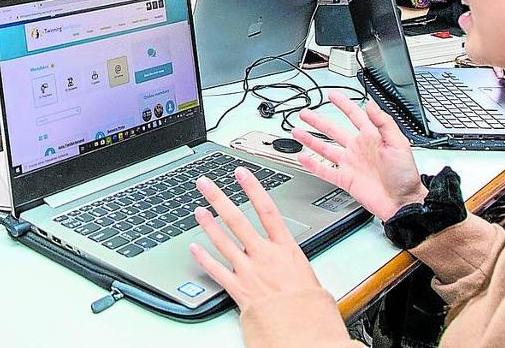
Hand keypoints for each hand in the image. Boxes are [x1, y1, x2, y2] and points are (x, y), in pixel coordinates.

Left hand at [189, 170, 324, 309]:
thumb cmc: (311, 309)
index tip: (241, 173)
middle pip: (236, 219)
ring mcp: (249, 271)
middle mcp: (264, 256)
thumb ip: (293, 262)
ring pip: (222, 241)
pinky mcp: (238, 289)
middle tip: (205, 183)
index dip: (252, 188)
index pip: (267, 209)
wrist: (302, 333)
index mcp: (286, 249)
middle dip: (218, 198)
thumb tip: (291, 260)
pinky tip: (193, 248)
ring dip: (207, 224)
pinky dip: (203, 259)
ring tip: (197, 209)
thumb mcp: (310, 276)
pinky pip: (216, 270)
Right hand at [292, 93, 427, 220]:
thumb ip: (384, 123)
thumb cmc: (406, 175)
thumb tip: (371, 105)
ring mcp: (350, 164)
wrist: (402, 202)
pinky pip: (325, 170)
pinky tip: (303, 158)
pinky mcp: (345, 179)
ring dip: (310, 140)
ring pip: (325, 148)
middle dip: (318, 121)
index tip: (333, 96)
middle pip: (333, 130)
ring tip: (297, 132)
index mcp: (371, 138)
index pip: (354, 116)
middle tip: (305, 114)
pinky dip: (312, 165)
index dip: (343, 104)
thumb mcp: (399, 144)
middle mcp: (358, 149)